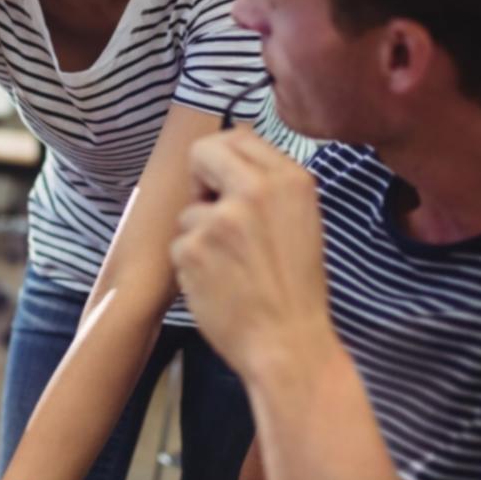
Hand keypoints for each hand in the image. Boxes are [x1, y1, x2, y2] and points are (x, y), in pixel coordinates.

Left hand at [170, 128, 332, 383]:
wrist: (287, 342)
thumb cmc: (294, 286)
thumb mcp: (301, 220)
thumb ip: (269, 185)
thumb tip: (229, 152)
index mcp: (290, 180)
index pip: (238, 137)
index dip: (224, 162)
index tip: (225, 185)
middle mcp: (256, 190)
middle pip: (203, 152)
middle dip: (202, 181)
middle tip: (216, 215)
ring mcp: (221, 218)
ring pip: (189, 209)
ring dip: (200, 234)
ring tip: (231, 266)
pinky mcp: (192, 247)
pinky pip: (179, 242)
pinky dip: (191, 263)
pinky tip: (218, 283)